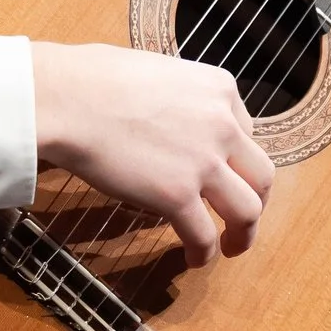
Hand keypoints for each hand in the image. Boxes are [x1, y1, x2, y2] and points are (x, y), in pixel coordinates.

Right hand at [29, 41, 274, 266]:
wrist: (69, 98)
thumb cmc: (94, 79)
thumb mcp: (158, 72)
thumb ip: (178, 99)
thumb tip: (168, 117)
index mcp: (220, 89)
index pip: (246, 132)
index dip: (234, 158)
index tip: (221, 171)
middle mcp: (223, 125)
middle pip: (261, 174)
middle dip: (256, 198)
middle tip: (242, 216)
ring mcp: (204, 162)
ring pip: (248, 210)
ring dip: (244, 234)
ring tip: (231, 247)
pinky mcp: (178, 195)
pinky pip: (204, 235)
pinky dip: (204, 253)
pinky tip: (194, 258)